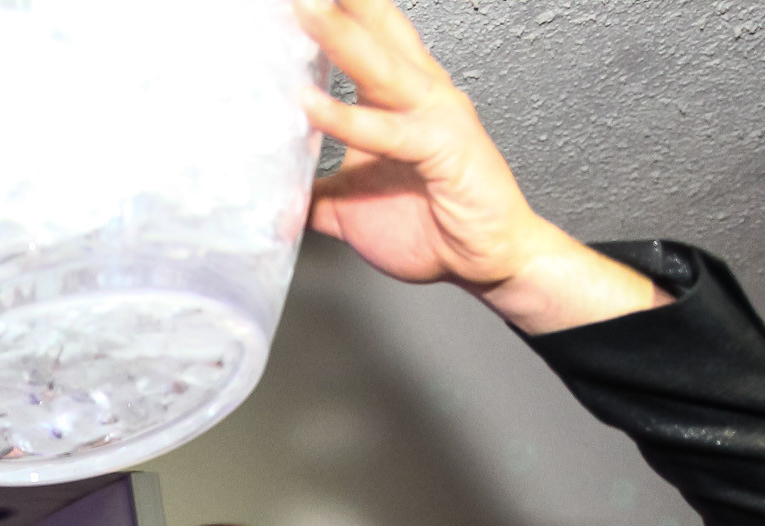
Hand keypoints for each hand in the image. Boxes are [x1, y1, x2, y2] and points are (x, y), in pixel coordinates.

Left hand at [297, 0, 665, 333]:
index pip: (366, 36)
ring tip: (303, 5)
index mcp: (403, 96)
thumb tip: (274, 198)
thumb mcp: (354, 209)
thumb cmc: (438, 225)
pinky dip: (347, 119)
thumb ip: (314, 195)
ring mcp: (436, 116)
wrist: (491, 260)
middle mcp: (422, 94)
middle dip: (337, 4)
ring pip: (379, 68)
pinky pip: (386, 132)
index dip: (335, 12)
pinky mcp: (443, 149)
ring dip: (339, 35)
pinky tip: (310, 106)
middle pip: (374, 32)